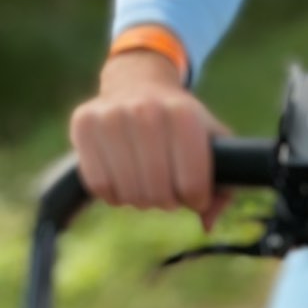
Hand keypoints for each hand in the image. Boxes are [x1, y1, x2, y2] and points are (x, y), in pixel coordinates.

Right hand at [69, 52, 230, 228]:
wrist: (137, 83)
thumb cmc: (180, 125)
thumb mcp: (212, 145)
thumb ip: (224, 187)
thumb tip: (207, 224)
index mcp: (183, 115)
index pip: (193, 188)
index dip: (196, 199)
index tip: (193, 189)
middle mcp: (146, 110)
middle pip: (159, 194)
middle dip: (167, 199)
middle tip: (166, 184)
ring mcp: (111, 115)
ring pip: (129, 193)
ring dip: (139, 198)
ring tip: (145, 179)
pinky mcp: (83, 124)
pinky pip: (99, 185)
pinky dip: (113, 192)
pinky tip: (121, 175)